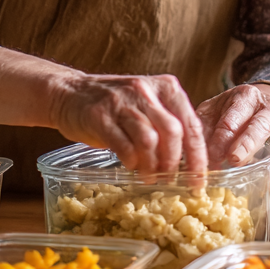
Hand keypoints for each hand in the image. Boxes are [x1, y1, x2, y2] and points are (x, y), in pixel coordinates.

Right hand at [50, 72, 206, 173]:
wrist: (70, 92)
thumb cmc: (115, 105)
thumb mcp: (147, 104)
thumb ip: (168, 123)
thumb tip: (193, 163)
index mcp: (165, 87)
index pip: (191, 124)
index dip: (198, 157)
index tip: (199, 181)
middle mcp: (145, 90)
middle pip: (172, 132)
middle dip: (173, 162)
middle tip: (169, 180)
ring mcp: (121, 101)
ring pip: (148, 139)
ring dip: (151, 165)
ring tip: (149, 177)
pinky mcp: (99, 115)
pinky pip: (122, 144)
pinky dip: (130, 160)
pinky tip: (130, 165)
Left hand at [195, 83, 269, 192]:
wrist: (259, 105)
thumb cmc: (230, 112)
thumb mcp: (214, 112)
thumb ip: (203, 129)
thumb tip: (188, 154)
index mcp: (245, 97)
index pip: (231, 117)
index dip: (220, 137)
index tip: (210, 156)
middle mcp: (268, 106)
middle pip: (259, 125)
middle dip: (247, 143)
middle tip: (234, 160)